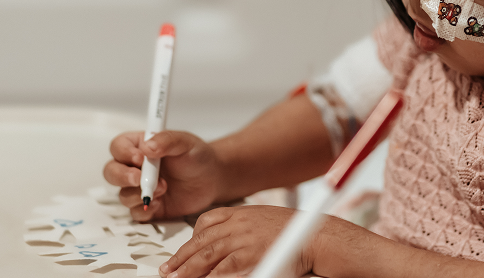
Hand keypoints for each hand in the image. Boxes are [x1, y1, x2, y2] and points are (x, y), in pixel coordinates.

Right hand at [103, 130, 224, 220]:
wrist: (212, 178)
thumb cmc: (197, 156)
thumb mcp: (185, 142)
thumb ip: (167, 140)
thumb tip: (147, 147)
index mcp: (140, 146)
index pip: (119, 146)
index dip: (124, 152)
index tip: (139, 158)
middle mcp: (135, 168)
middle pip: (111, 172)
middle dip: (121, 176)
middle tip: (139, 179)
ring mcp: (140, 189)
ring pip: (122, 195)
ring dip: (138, 194)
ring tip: (163, 188)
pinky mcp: (149, 207)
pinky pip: (135, 213)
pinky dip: (144, 210)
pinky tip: (159, 204)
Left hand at [158, 205, 313, 277]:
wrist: (315, 235)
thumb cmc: (293, 230)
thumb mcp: (263, 220)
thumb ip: (243, 229)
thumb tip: (227, 244)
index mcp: (240, 212)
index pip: (206, 222)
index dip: (190, 240)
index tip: (180, 253)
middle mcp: (238, 224)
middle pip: (201, 241)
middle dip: (181, 258)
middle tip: (168, 270)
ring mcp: (243, 239)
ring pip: (206, 255)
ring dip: (187, 269)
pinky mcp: (250, 255)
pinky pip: (223, 268)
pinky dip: (209, 276)